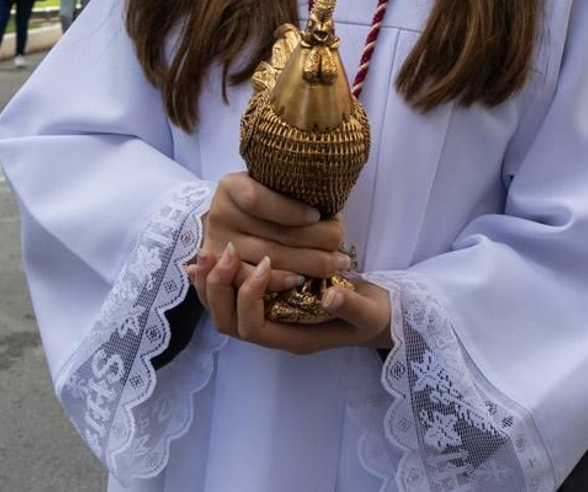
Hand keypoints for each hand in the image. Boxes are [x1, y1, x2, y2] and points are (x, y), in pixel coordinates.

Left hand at [186, 244, 392, 354]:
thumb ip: (351, 306)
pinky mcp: (267, 300)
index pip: (253, 328)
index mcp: (294, 338)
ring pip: (223, 310)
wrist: (379, 315)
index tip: (268, 262)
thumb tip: (330, 296)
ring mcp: (268, 317)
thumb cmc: (373, 316)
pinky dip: (218, 276)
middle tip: (223, 251)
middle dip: (219, 288)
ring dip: (212, 282)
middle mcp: (274, 331)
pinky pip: (231, 294)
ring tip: (209, 249)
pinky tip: (212, 253)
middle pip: (227, 323)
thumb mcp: (369, 313)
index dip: (250, 296)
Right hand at [201, 173, 348, 290]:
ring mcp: (219, 246)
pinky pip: (255, 282)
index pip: (257, 200)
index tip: (318, 214)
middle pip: (272, 233)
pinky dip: (281, 282)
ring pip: (269, 259)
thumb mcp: (270, 183)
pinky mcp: (223, 273)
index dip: (290, 210)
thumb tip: (330, 203)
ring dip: (309, 264)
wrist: (232, 220)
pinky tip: (303, 279)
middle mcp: (219, 216)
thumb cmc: (263, 198)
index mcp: (230, 187)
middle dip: (315, 239)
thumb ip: (291, 189)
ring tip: (336, 263)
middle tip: (340, 241)